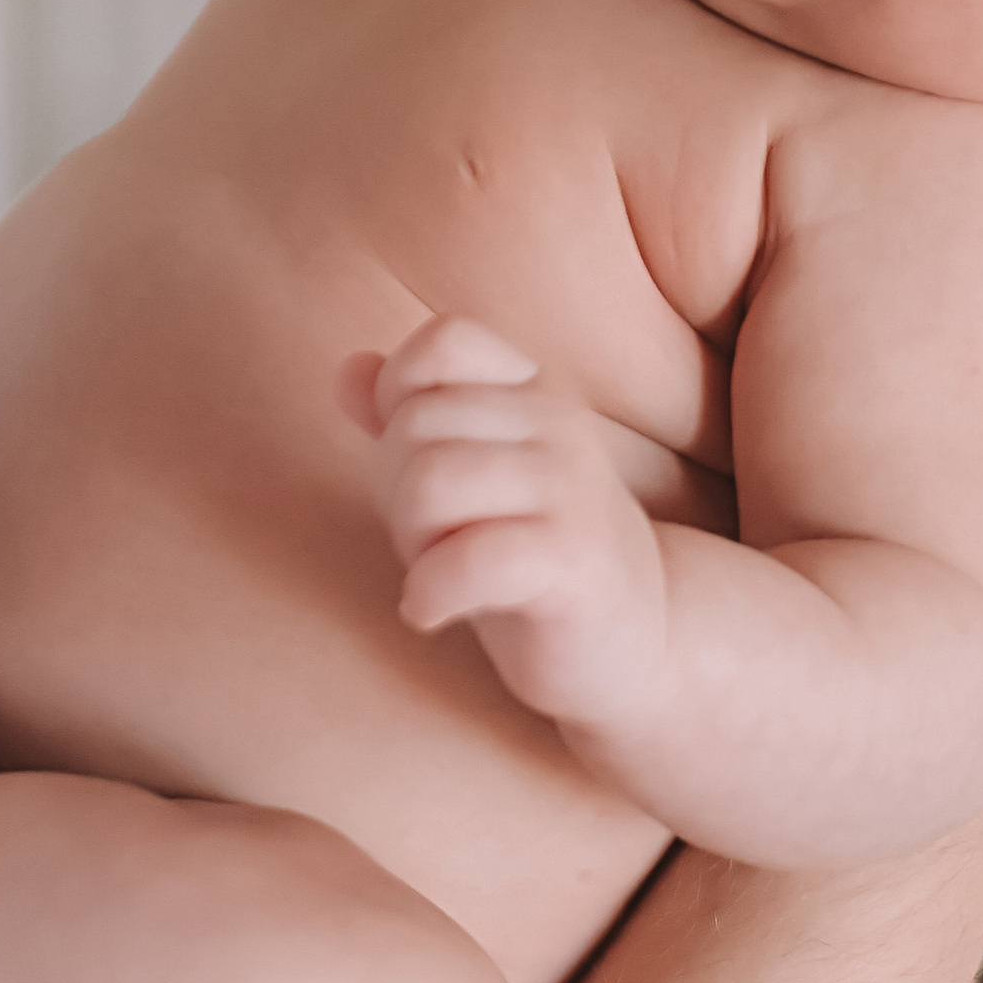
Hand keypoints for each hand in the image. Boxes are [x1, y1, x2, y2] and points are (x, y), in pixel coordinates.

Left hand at [352, 316, 668, 728]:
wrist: (634, 641)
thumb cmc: (532, 555)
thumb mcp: (464, 479)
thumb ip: (406, 420)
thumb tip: (347, 370)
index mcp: (533, 392)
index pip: (444, 342)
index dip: (400, 399)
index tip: (418, 464)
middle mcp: (560, 425)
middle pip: (416, 424)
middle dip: (395, 493)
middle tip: (430, 543)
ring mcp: (574, 489)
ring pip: (432, 482)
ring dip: (412, 542)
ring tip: (437, 571)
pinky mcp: (577, 561)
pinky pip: (469, 557)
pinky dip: (429, 592)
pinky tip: (433, 612)